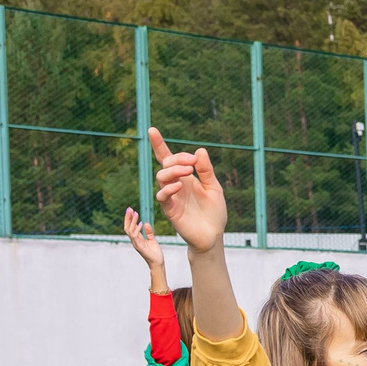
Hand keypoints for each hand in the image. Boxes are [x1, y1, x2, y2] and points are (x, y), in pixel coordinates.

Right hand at [123, 207, 164, 267]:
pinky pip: (135, 237)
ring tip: (135, 213)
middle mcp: (134, 241)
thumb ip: (149, 233)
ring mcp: (136, 244)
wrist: (158, 263)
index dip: (130, 219)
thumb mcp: (152, 240)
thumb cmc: (155, 253)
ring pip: (130, 231)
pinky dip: (137, 230)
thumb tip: (146, 223)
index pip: (130, 227)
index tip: (132, 210)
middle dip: (128, 218)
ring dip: (132, 221)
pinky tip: (140, 224)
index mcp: (137, 239)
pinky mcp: (139, 247)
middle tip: (129, 208)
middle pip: (127, 227)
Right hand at [149, 130, 225, 254]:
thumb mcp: (214, 188)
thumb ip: (206, 171)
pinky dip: (168, 188)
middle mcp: (176, 184)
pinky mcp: (170, 209)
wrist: (213, 235)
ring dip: (173, 170)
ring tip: (187, 171)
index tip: (152, 130)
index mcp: (185, 177)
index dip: (159, 144)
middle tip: (192, 162)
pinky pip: (162, 196)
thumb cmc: (214, 212)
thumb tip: (200, 150)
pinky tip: (178, 185)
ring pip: (161, 176)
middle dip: (177, 158)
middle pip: (166, 163)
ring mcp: (171, 196)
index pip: (169, 157)